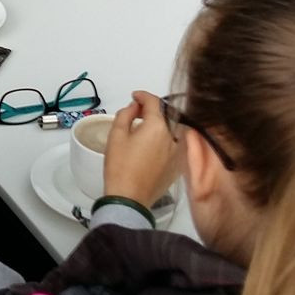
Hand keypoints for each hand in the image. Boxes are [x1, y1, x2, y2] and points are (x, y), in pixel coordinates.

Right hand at [103, 92, 177, 206]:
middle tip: (137, 111)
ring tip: (144, 127)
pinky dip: (165, 138)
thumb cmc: (121, 169)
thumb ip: (125, 114)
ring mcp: (178, 151)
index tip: (135, 97)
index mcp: (158, 126)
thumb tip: (134, 107)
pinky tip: (152, 143)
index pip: (154, 101)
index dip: (142, 95)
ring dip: (160, 123)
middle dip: (152, 109)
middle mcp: (173, 136)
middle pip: (166, 113)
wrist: (129, 198)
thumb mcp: (116, 135)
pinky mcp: (178, 164)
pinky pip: (174, 143)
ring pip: (172, 128)